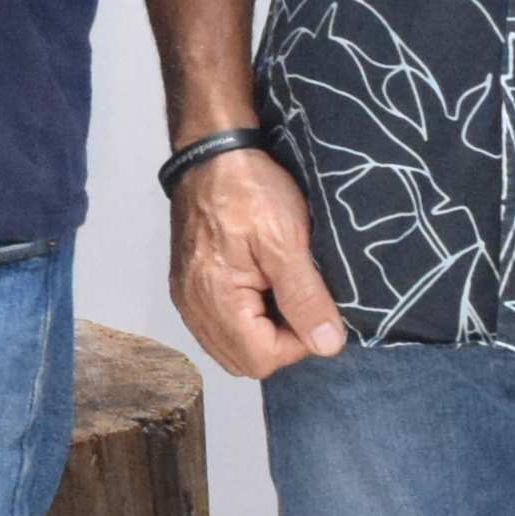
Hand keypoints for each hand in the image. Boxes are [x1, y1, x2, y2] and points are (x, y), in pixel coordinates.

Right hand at [168, 144, 348, 378]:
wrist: (211, 153)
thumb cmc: (249, 190)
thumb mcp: (287, 240)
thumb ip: (305, 297)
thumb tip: (328, 345)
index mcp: (214, 298)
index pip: (262, 359)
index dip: (298, 342)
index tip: (313, 306)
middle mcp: (193, 308)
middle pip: (244, 362)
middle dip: (281, 342)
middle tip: (299, 301)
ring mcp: (187, 299)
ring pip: (231, 348)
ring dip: (263, 333)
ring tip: (281, 292)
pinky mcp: (188, 288)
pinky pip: (219, 329)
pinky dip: (246, 321)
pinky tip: (261, 290)